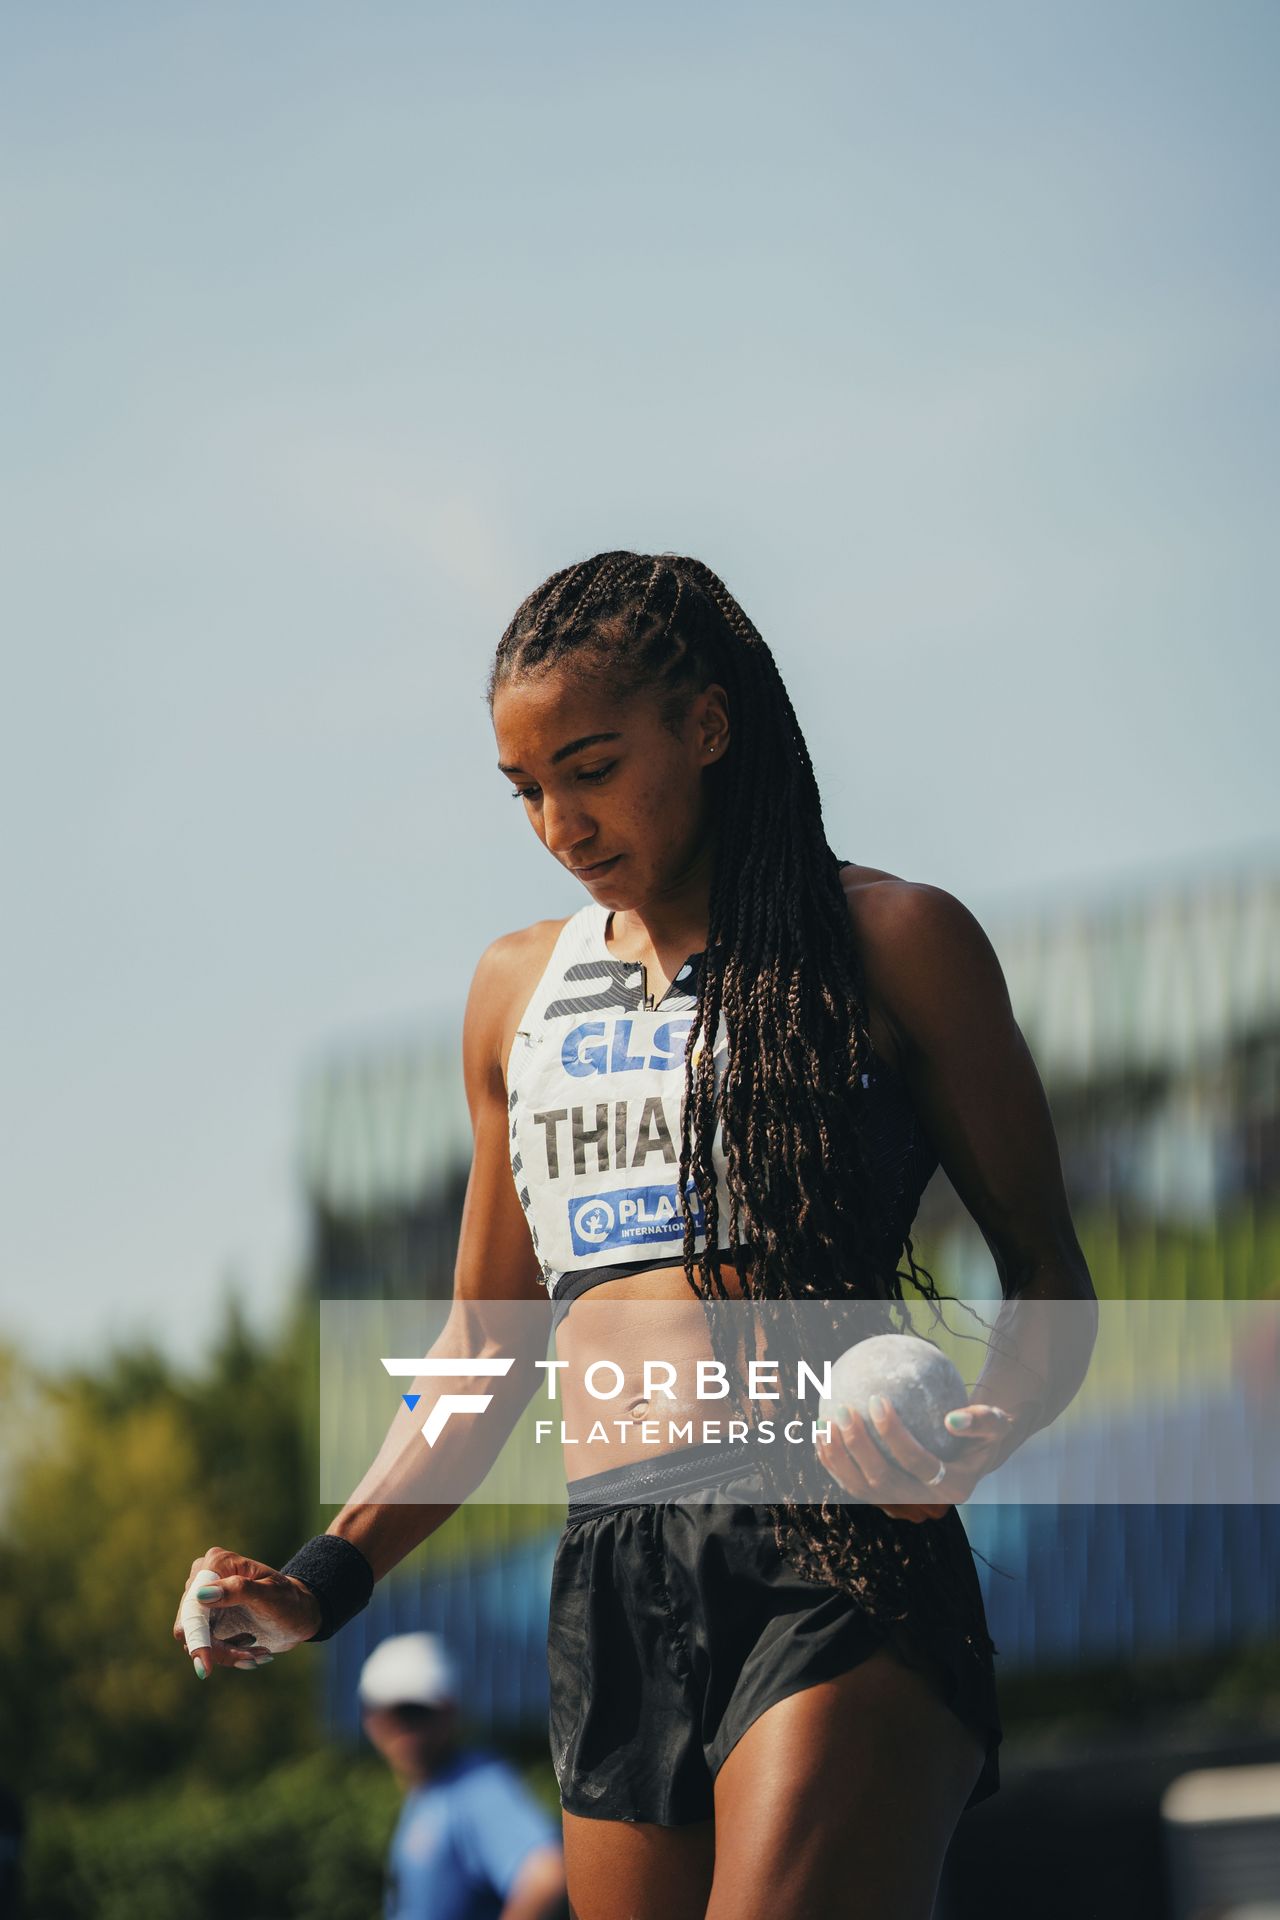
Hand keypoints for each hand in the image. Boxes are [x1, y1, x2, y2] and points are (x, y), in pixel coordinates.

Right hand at [172, 1547, 322, 1679]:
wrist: (298, 1615)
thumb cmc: (289, 1600)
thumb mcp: (270, 1595)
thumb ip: (238, 1590)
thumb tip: (202, 1595)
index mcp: (217, 1563)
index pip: (192, 1604)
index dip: (196, 1634)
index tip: (204, 1664)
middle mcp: (203, 1577)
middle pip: (190, 1626)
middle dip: (219, 1648)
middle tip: (252, 1659)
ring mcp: (203, 1599)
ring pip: (196, 1640)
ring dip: (227, 1654)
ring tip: (260, 1654)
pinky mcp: (206, 1619)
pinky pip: (205, 1646)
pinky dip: (228, 1655)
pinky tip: (253, 1652)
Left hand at [816, 1397, 1013, 1522]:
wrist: (971, 1452)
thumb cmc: (982, 1429)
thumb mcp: (996, 1422)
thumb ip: (981, 1420)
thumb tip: (952, 1420)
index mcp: (954, 1487)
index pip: (918, 1463)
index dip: (895, 1435)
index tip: (877, 1398)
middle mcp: (926, 1502)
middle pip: (884, 1480)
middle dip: (859, 1448)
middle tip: (844, 1410)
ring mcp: (903, 1505)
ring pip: (862, 1489)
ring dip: (838, 1459)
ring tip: (823, 1424)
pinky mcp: (884, 1500)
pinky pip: (854, 1485)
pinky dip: (834, 1463)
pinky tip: (821, 1434)